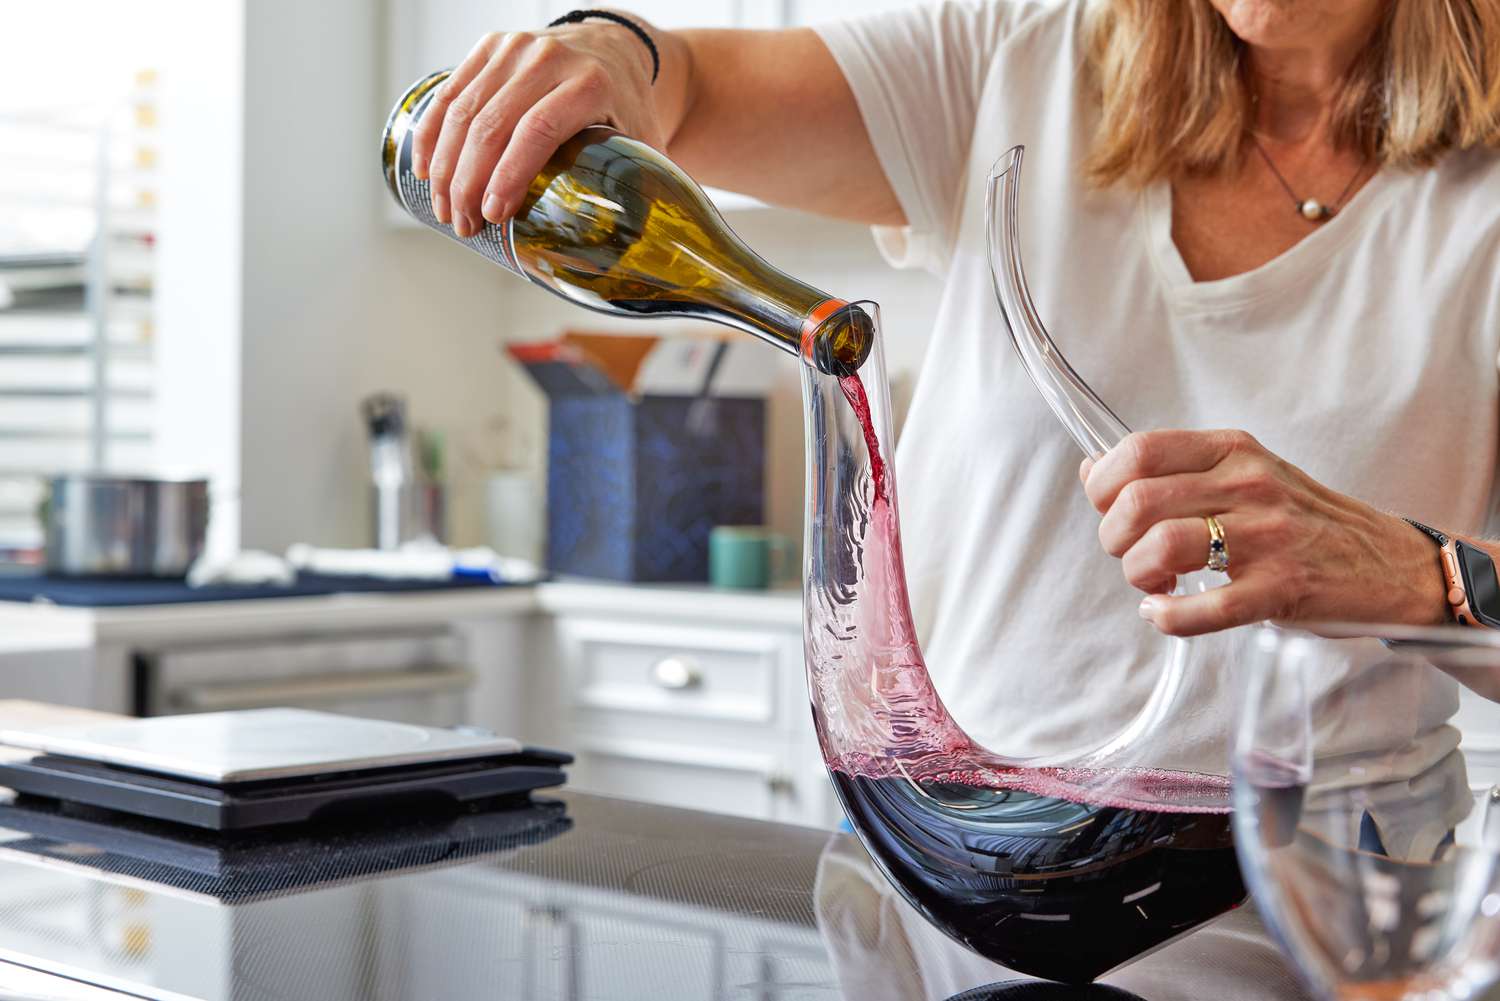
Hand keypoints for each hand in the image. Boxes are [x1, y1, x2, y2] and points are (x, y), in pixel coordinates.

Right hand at [411, 17, 665, 236]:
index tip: (494, 216)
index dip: (509, 175)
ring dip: (445, 165)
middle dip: (469, 181)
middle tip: (464, 226)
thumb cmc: (629, 108)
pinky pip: (450, 91)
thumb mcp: (644, 143)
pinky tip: (426, 169)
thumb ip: (645, 191)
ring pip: (464, 108)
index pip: (538, 129)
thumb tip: (651, 260)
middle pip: (493, 123)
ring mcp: (515, 47)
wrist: (617, 50)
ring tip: (444, 210)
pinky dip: (432, 132)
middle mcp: (549, 57)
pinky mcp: (491, 46)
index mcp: (590, 83)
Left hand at [1079, 429, 1447, 635]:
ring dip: (1139, 574)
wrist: (1390, 563)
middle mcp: (1248, 485)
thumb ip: (1170, 471)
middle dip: (1114, 538)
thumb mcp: (1241, 475)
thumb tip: (1091, 468)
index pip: (1138, 451)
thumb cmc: (1304, 521)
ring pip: (1162, 546)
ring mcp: (1267, 536)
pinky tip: (1165, 613)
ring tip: (1155, 583)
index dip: (1104, 485)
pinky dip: (1168, 617)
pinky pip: (1205, 607)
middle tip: (1131, 555)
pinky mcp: (1281, 588)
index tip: (1108, 510)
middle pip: (1138, 501)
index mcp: (1232, 450)